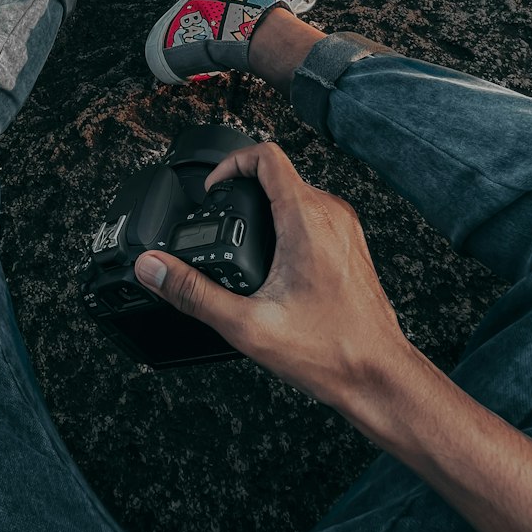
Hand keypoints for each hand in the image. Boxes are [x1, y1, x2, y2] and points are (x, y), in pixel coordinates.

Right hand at [133, 140, 409, 408]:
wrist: (378, 375)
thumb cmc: (330, 351)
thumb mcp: (247, 326)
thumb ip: (193, 293)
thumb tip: (153, 267)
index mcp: (307, 219)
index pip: (266, 156)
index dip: (230, 163)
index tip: (212, 190)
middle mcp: (330, 214)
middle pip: (278, 175)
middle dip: (242, 192)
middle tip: (219, 222)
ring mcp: (344, 228)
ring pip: (296, 195)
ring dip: (264, 210)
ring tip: (242, 246)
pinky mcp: (349, 245)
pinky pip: (312, 216)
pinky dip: (285, 227)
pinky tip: (272, 267)